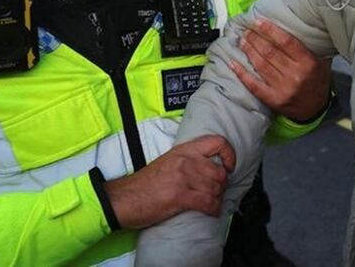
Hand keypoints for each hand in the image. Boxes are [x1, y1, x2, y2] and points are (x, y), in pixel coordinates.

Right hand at [104, 135, 235, 228]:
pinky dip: (213, 209)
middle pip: (220, 172)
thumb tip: (210, 168)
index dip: (230, 154)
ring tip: (212, 202)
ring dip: (217, 198)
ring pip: (216, 188)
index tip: (230, 166)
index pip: (217, 142)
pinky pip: (208, 202)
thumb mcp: (169, 161)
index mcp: (184, 150)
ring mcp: (183, 178)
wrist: (124, 199)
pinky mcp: (180, 197)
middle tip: (217, 191)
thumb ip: (189, 160)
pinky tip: (211, 211)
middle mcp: (186, 161)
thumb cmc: (144, 183)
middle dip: (222, 185)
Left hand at [229, 19, 330, 122]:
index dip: (270, 30)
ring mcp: (283, 88)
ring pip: (261, 65)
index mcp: (308, 63)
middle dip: (255, 38)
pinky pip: (254, 84)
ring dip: (249, 51)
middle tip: (247, 30)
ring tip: (242, 41)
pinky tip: (233, 63)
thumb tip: (295, 26)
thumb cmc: (317, 80)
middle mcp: (295, 75)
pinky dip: (242, 73)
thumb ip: (310, 46)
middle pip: (270, 52)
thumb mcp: (321, 61)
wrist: (316, 108)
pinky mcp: (273, 99)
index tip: (258, 21)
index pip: (286, 42)